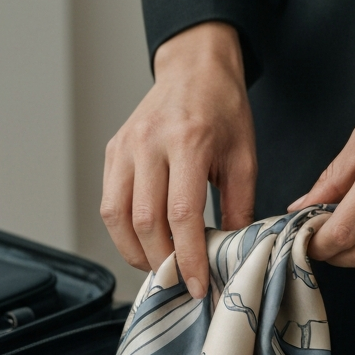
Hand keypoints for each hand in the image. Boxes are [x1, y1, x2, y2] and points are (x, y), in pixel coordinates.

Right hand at [101, 21, 256, 297]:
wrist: (193, 68)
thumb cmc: (223, 110)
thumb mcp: (245, 156)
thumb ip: (239, 206)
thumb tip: (231, 252)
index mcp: (189, 141)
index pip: (181, 214)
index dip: (188, 258)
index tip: (199, 286)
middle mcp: (149, 143)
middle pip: (145, 221)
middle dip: (162, 261)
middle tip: (181, 281)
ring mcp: (125, 147)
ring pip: (117, 217)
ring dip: (136, 252)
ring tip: (159, 266)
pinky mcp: (112, 151)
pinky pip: (110, 203)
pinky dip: (124, 231)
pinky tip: (144, 241)